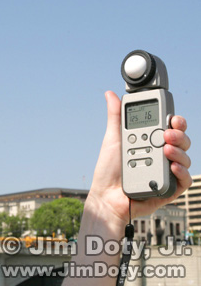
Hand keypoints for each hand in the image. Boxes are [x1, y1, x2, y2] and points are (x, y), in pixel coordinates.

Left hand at [87, 91, 191, 225]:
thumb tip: (110, 94)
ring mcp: (166, 171)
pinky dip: (181, 172)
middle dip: (179, 134)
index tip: (173, 117)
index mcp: (151, 142)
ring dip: (180, 151)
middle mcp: (161, 155)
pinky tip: (172, 167)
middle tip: (167, 133)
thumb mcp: (113, 138)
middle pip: (181, 141)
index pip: (170, 128)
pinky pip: (184, 181)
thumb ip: (115, 116)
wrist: (106, 195)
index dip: (176, 121)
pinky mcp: (169, 189)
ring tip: (166, 149)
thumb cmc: (109, 169)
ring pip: (185, 158)